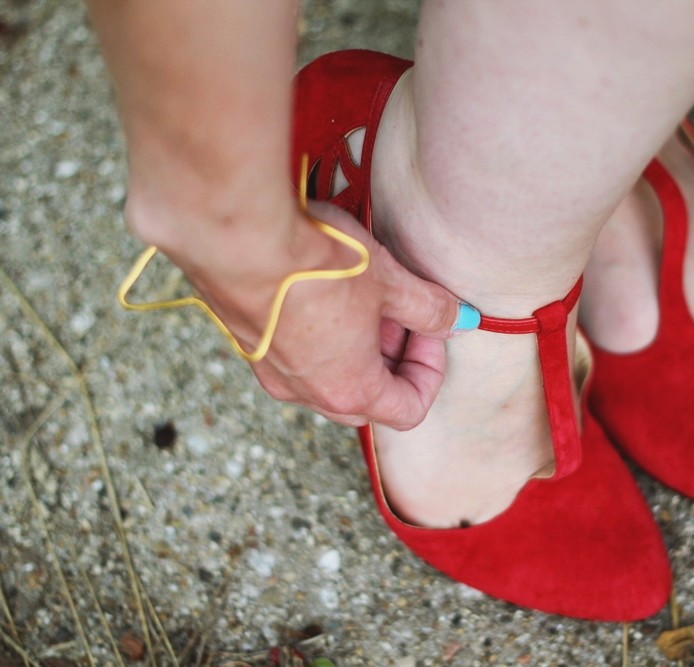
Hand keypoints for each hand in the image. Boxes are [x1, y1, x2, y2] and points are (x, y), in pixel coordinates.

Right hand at [173, 201, 473, 429]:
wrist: (237, 234)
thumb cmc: (319, 262)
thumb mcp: (390, 281)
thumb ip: (429, 308)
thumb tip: (456, 320)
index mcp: (349, 391)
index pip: (408, 409)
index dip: (430, 369)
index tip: (429, 327)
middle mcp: (305, 392)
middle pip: (367, 399)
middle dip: (392, 358)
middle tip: (398, 311)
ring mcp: (269, 369)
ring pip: (326, 375)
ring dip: (355, 344)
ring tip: (361, 290)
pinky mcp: (245, 339)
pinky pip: (293, 352)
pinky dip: (318, 332)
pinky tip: (323, 284)